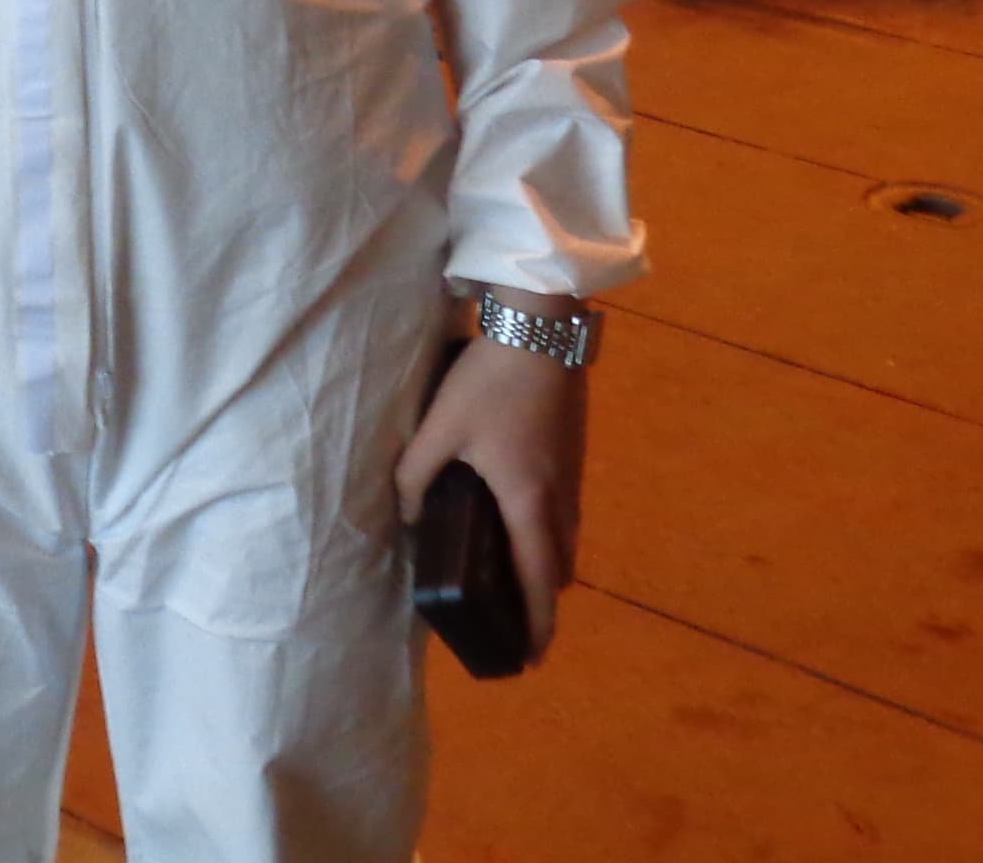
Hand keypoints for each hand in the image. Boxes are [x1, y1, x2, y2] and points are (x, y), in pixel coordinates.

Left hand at [392, 296, 589, 660]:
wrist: (542, 325)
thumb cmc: (490, 380)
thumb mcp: (440, 427)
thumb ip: (416, 476)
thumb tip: (407, 517)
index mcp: (528, 500)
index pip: (537, 580)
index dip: (535, 622)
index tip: (531, 657)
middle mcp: (559, 495)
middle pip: (559, 566)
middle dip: (542, 601)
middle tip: (518, 621)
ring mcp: (573, 472)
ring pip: (567, 537)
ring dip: (548, 565)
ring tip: (520, 579)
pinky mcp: (574, 451)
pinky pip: (566, 511)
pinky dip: (551, 533)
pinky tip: (524, 521)